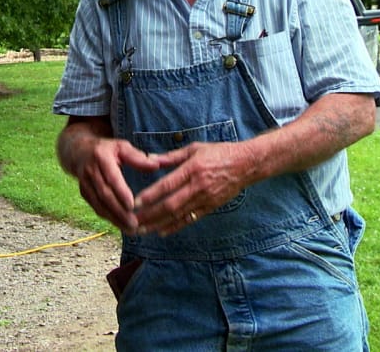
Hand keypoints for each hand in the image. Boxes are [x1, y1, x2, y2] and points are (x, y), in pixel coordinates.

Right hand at [69, 137, 160, 234]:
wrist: (79, 152)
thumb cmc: (107, 149)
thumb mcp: (122, 147)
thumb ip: (139, 157)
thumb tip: (158, 164)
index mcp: (101, 157)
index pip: (111, 178)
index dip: (121, 192)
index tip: (132, 206)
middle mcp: (90, 172)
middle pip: (104, 195)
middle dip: (119, 211)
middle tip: (134, 224)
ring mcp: (85, 183)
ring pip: (99, 204)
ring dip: (114, 218)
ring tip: (130, 229)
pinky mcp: (84, 193)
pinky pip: (96, 207)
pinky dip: (108, 217)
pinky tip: (121, 225)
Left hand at [132, 140, 254, 235]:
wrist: (247, 164)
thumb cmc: (219, 152)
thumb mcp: (194, 149)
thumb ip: (170, 156)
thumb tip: (148, 159)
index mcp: (192, 169)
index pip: (167, 185)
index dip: (150, 196)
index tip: (135, 203)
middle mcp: (198, 186)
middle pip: (170, 205)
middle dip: (150, 215)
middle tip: (133, 221)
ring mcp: (205, 199)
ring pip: (179, 215)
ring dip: (159, 224)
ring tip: (142, 230)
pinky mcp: (211, 207)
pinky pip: (190, 219)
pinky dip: (175, 226)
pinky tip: (161, 231)